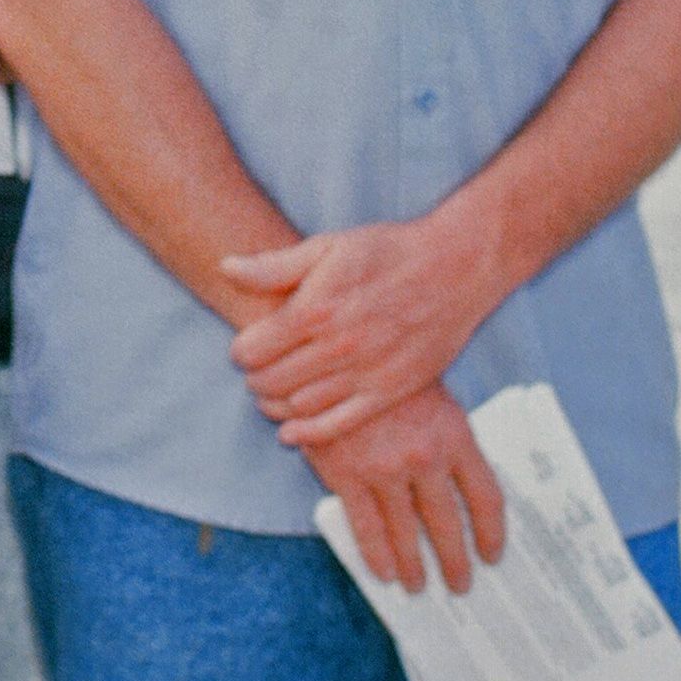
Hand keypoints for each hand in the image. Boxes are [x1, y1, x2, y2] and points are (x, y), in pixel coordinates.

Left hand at [224, 216, 504, 446]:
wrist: (454, 268)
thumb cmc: (386, 252)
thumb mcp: (326, 246)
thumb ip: (274, 266)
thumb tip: (226, 268)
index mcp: (315, 310)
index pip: (252, 349)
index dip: (240, 352)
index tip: (243, 349)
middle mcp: (338, 346)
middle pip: (271, 381)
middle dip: (254, 380)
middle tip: (254, 374)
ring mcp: (365, 373)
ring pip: (299, 406)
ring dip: (276, 405)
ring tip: (272, 394)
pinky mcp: (390, 391)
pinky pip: (339, 424)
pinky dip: (308, 433)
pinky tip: (292, 432)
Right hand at [302, 385, 505, 594]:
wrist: (331, 349)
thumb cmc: (384, 369)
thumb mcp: (432, 396)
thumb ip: (449, 440)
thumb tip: (462, 488)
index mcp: (456, 436)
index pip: (486, 498)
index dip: (491, 533)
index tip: (492, 555)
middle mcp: (426, 457)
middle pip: (448, 524)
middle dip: (455, 560)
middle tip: (459, 584)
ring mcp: (385, 468)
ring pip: (407, 532)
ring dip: (415, 566)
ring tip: (419, 585)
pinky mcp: (347, 473)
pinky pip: (366, 527)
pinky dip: (377, 555)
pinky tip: (384, 572)